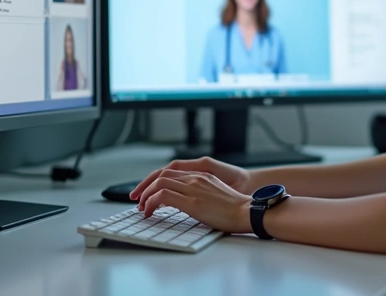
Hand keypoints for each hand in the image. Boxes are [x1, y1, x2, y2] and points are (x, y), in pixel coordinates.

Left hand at [134, 169, 251, 233]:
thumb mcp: (215, 194)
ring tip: (142, 208)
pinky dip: (151, 203)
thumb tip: (186, 203)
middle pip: (161, 175)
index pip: (170, 172)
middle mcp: (195, 177)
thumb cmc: (235, 208)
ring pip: (159, 183)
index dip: (154, 181)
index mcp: (201, 175)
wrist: (247, 212)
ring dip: (146, 195)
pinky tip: (150, 212)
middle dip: (145, 187)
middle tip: (138, 200)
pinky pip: (162, 197)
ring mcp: (193, 188)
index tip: (147, 192)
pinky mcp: (191, 201)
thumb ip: (200, 192)